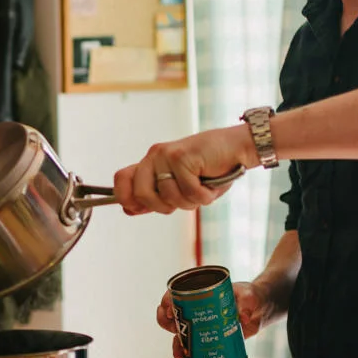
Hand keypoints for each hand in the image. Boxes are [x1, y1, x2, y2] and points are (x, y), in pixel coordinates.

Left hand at [113, 124, 256, 215]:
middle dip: (163, 207)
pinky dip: (204, 196)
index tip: (140, 208)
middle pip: (142, 195)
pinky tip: (211, 183)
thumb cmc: (210, 170)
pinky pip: (189, 192)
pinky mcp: (183, 156)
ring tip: (202, 188)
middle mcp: (154, 156)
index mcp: (150, 163)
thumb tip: (129, 209)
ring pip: (168, 196)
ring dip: (190, 201)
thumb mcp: (179, 187)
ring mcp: (167, 155)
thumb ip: (155, 196)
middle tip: (183, 200)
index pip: (121, 179)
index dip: (126, 198)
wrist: (236, 148)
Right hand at [155, 281, 273, 357]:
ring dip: (176, 347)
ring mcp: (199, 327)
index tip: (171, 310)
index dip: (168, 302)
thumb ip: (247, 303)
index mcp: (198, 294)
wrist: (259, 310)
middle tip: (175, 331)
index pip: (175, 295)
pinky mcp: (207, 341)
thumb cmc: (250, 296)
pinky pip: (193, 352)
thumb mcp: (249, 296)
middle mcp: (194, 311)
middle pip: (171, 317)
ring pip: (179, 337)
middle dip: (168, 325)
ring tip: (179, 356)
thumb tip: (243, 318)